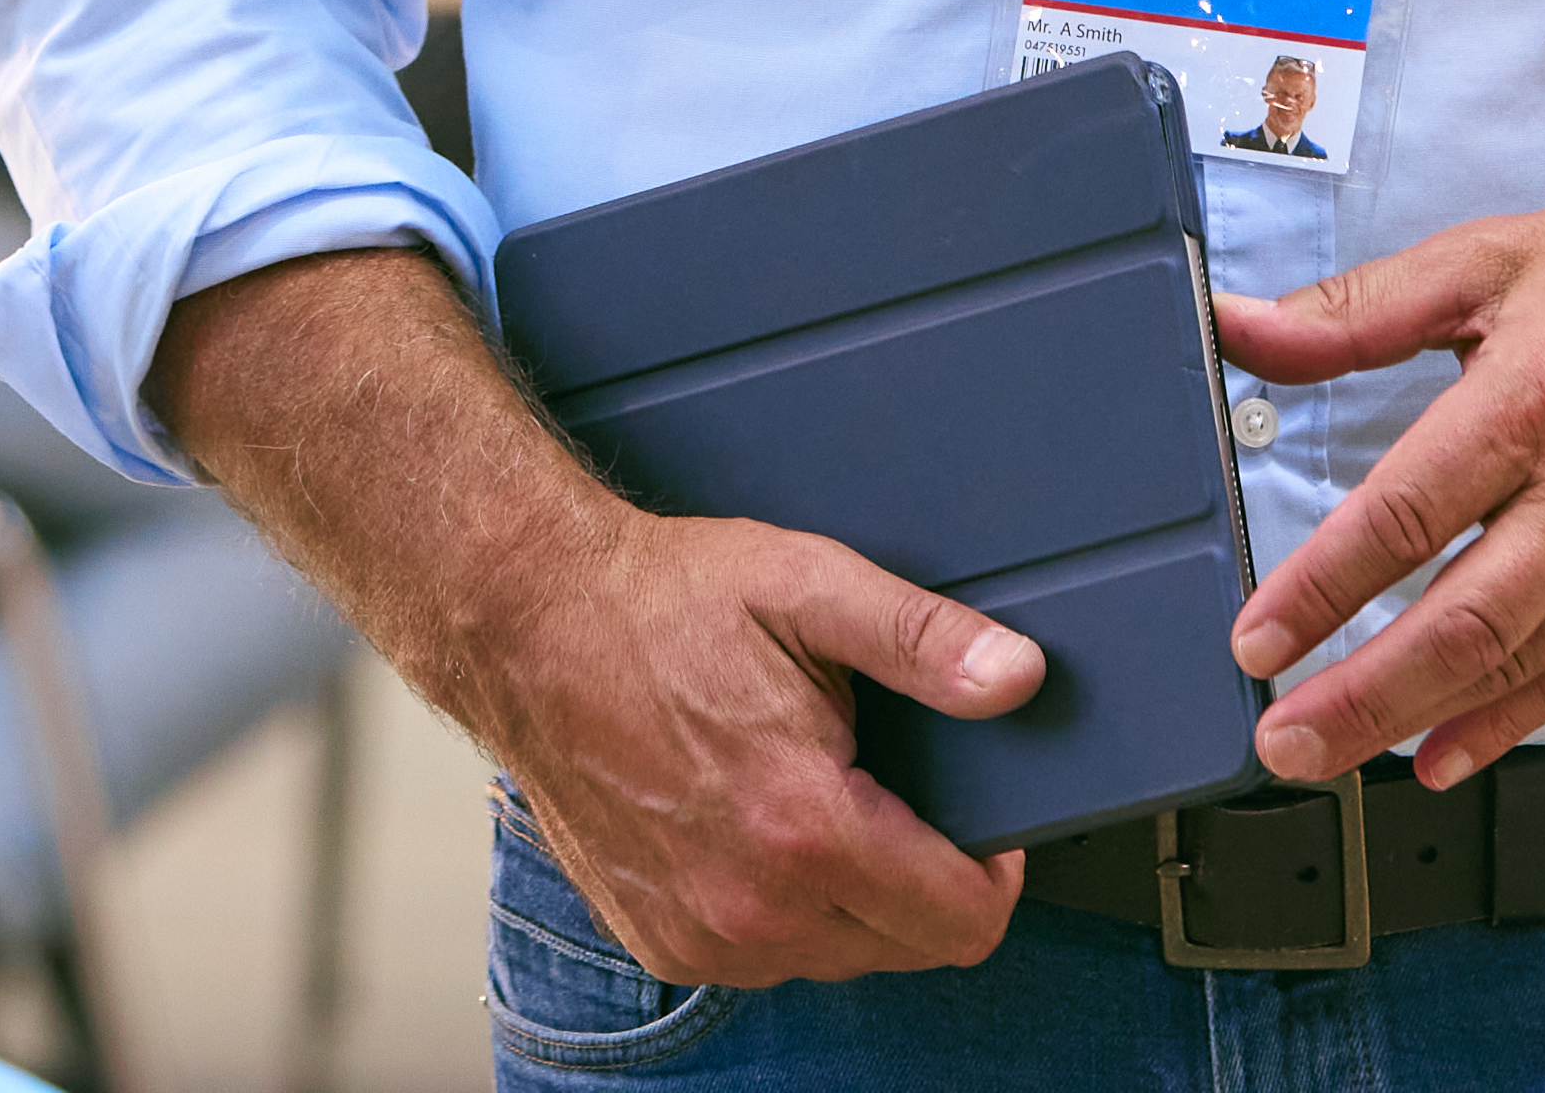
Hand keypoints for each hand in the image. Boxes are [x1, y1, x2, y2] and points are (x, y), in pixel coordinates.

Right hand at [459, 508, 1044, 989]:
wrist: (528, 623)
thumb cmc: (659, 603)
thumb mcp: (806, 586)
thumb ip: (922, 639)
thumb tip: (1016, 677)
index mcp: (803, 827)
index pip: (961, 921)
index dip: (996, 873)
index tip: (986, 826)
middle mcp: (752, 905)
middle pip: (909, 948)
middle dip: (925, 880)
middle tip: (889, 790)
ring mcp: (700, 936)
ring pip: (839, 956)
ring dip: (854, 899)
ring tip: (815, 799)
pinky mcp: (660, 942)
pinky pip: (767, 958)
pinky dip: (783, 909)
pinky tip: (756, 829)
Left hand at [1211, 126, 1544, 791]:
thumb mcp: (1486, 260)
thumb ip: (1355, 312)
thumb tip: (1242, 329)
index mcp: (1533, 396)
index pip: (1404, 515)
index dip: (1320, 590)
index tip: (1255, 639)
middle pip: (1465, 620)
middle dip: (1362, 695)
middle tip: (1284, 740)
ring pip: (1523, 663)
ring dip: (1422, 720)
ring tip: (1338, 757)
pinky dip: (1512, 723)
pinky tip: (1447, 751)